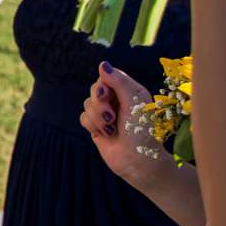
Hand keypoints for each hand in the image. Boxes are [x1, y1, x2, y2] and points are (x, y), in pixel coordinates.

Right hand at [80, 63, 158, 185]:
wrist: (137, 161)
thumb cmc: (142, 131)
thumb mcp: (134, 102)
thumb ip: (119, 81)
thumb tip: (102, 64)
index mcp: (128, 91)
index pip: (107, 76)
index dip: (104, 85)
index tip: (108, 94)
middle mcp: (116, 100)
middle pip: (94, 89)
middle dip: (100, 104)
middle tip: (112, 116)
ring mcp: (105, 114)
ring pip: (87, 104)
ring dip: (98, 118)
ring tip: (112, 129)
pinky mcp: (96, 127)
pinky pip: (83, 118)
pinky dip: (93, 126)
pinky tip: (106, 134)